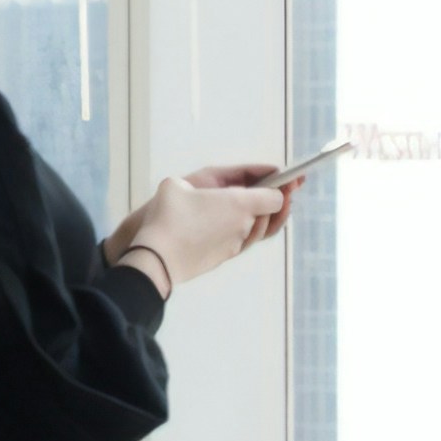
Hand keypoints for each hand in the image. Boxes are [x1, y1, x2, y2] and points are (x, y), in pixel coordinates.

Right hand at [107, 166, 288, 291]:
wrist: (155, 260)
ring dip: (263, 219)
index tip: (285, 180)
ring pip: (259, 232)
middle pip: (272, 215)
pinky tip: (239, 224)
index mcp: (239, 204)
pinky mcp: (223, 258)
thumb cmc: (166, 219)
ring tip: (263, 208)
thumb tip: (193, 191)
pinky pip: (242, 242)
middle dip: (277, 203)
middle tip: (284, 191)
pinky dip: (246, 231)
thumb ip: (194, 183)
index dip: (281, 187)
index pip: (276, 197)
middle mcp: (243, 226)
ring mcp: (234, 245)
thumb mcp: (176, 185)